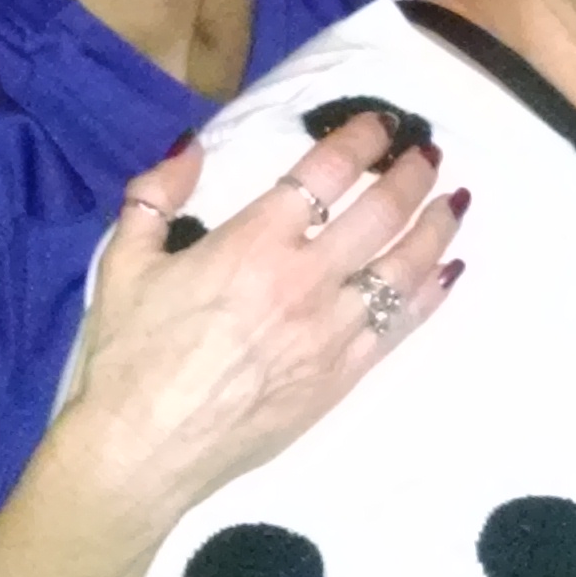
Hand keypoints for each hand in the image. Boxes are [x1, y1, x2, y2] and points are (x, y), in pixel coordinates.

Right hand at [53, 116, 466, 525]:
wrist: (141, 452)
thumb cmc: (128, 357)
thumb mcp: (122, 262)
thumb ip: (156, 196)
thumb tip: (195, 148)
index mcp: (253, 243)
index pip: (326, 172)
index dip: (362, 138)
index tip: (382, 125)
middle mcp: (305, 280)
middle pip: (382, 212)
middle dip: (412, 174)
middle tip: (427, 153)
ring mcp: (332, 332)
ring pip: (406, 267)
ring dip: (436, 226)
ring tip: (453, 201)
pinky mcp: (343, 377)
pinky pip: (402, 326)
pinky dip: (432, 293)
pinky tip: (448, 271)